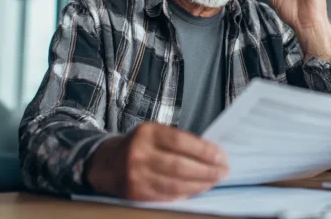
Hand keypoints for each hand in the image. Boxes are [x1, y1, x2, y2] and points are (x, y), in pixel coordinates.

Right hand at [86, 122, 228, 200]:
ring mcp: (136, 176)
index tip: (221, 156)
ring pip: (175, 184)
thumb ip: (180, 141)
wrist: (107, 162)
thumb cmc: (140, 145)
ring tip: (214, 181)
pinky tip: (198, 189)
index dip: (205, 150)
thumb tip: (212, 154)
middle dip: (207, 171)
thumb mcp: (156, 133)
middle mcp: (139, 154)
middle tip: (224, 171)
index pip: (181, 142)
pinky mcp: (136, 194)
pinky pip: (167, 196)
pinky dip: (186, 194)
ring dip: (200, 184)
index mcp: (147, 133)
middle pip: (180, 166)